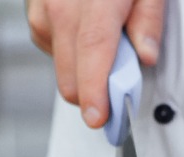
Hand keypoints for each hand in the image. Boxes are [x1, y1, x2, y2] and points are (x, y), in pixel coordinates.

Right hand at [25, 0, 165, 127]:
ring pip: (61, 66)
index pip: (93, 55)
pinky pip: (52, 49)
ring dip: (83, 68)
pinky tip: (84, 31)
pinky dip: (70, 51)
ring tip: (106, 40)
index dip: (95, 92)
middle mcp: (62, 7)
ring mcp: (43, 11)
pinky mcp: (35, 14)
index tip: (100, 117)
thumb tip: (147, 56)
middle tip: (121, 84)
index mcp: (95, 1)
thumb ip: (149, 18)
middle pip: (71, 74)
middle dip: (94, 91)